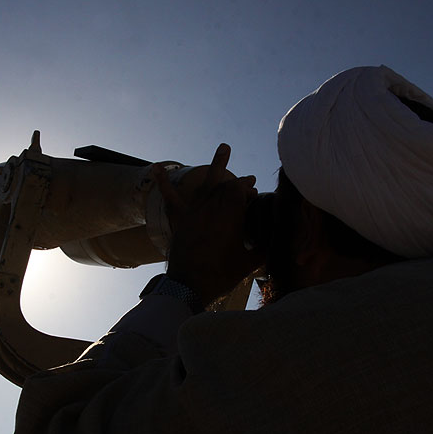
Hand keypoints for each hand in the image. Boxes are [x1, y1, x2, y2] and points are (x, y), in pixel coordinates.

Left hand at [153, 143, 264, 306]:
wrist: (190, 286)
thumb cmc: (221, 275)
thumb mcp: (249, 263)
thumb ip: (263, 249)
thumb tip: (276, 243)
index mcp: (231, 214)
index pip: (242, 191)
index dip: (249, 190)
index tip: (255, 196)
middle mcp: (212, 207)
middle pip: (227, 186)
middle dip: (239, 182)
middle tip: (249, 180)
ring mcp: (194, 211)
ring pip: (206, 184)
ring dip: (216, 166)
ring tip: (224, 148)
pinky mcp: (180, 219)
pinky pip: (170, 197)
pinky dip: (163, 181)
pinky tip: (157, 167)